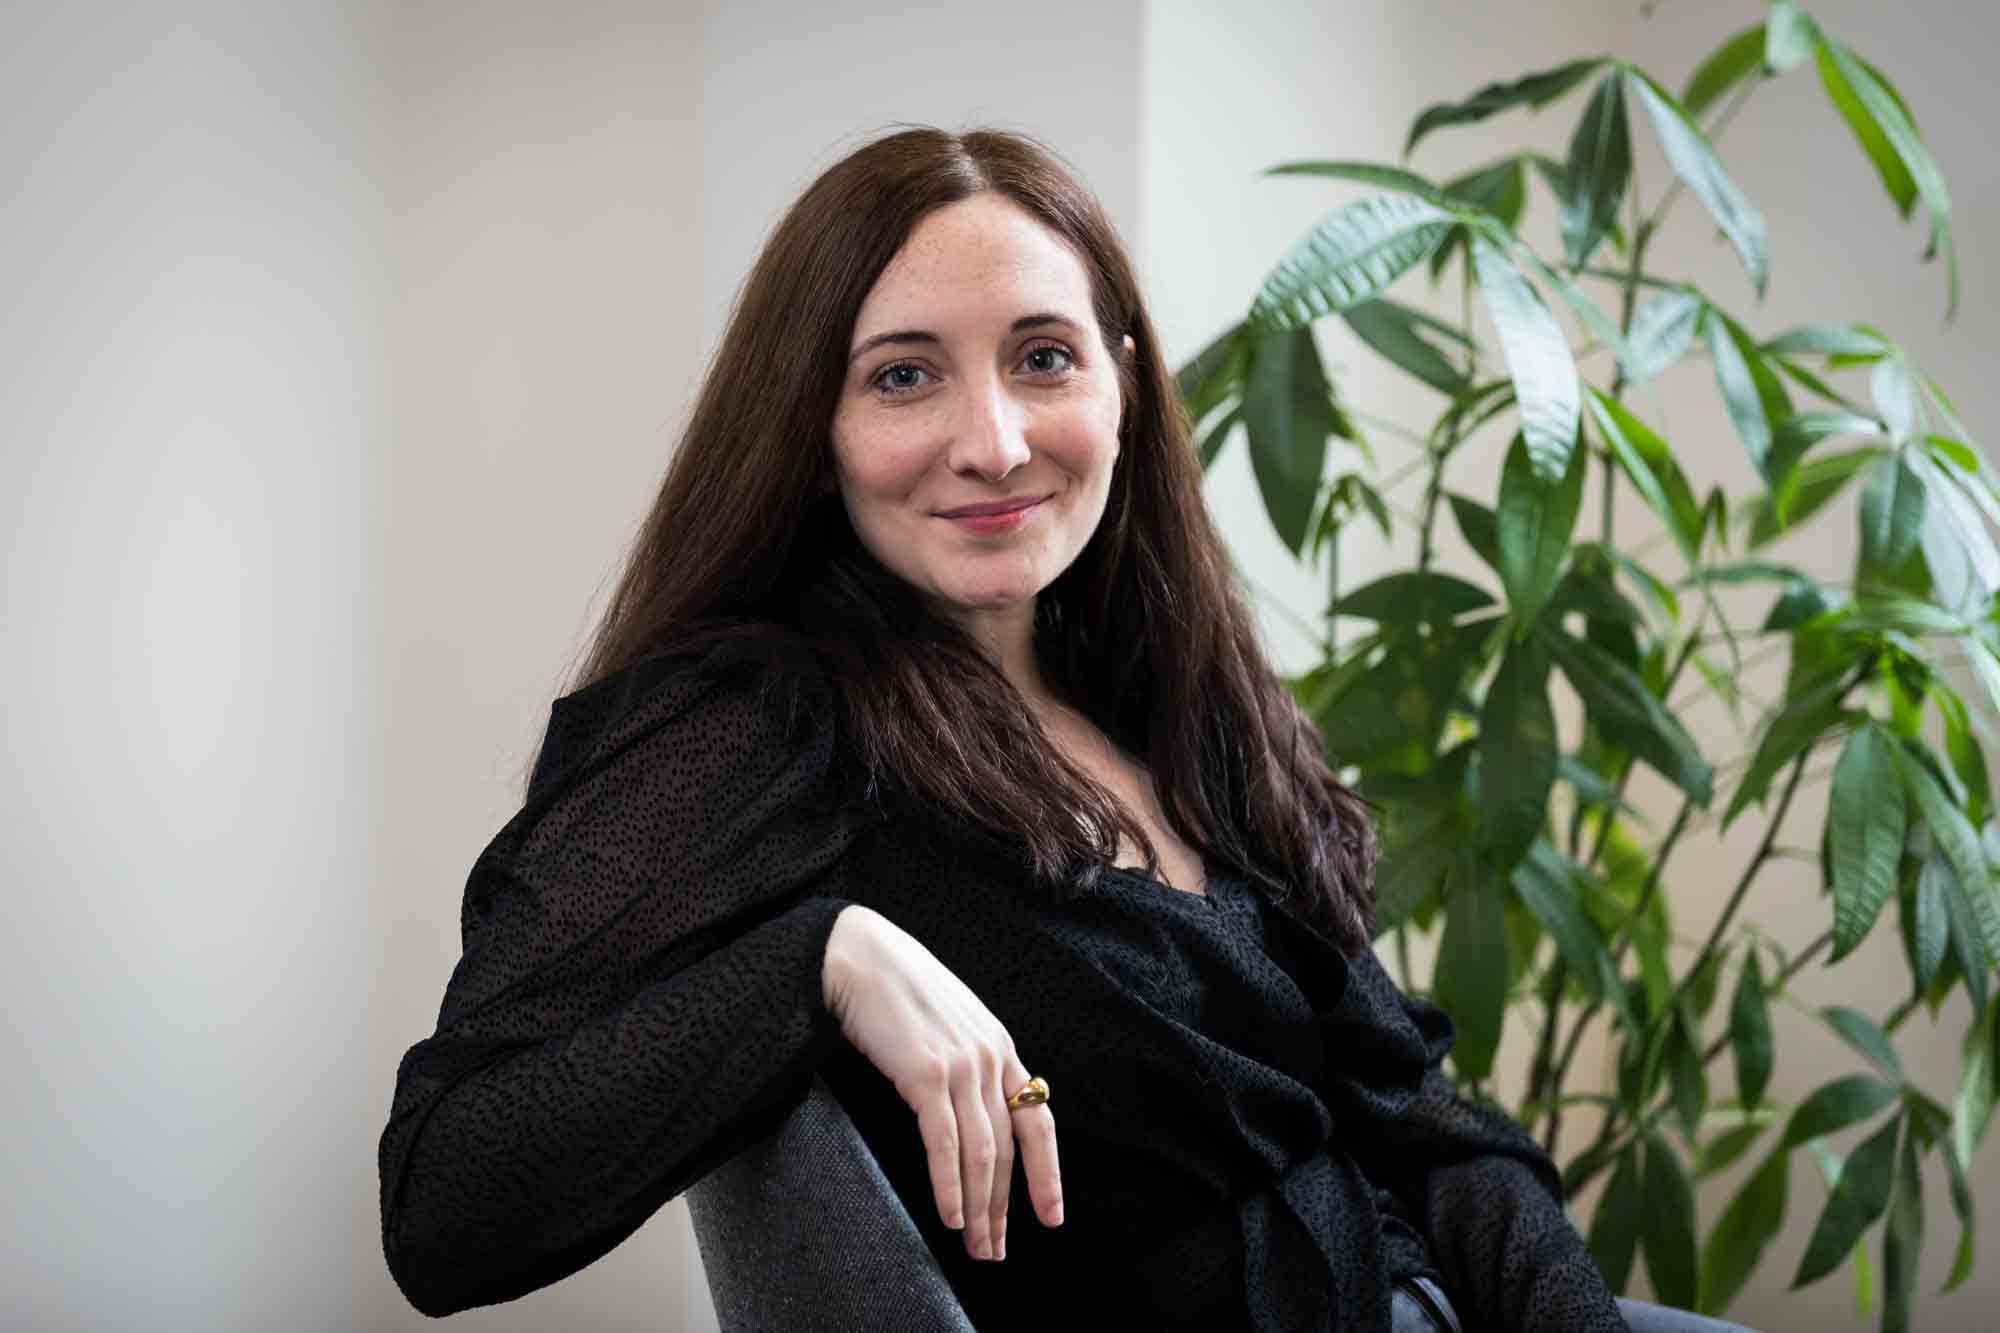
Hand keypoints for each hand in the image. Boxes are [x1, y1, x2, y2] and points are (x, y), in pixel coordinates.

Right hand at [822, 905, 1062, 1261]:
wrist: (859, 956)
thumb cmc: (898, 990)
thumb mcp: (950, 1024)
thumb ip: (968, 1061)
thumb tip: (972, 1110)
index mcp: (1001, 1047)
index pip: (1038, 1121)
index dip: (1047, 1173)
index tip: (1051, 1215)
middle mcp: (991, 1059)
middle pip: (1009, 1148)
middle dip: (1004, 1206)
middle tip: (997, 1250)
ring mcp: (961, 1067)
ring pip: (982, 1153)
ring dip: (980, 1206)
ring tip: (975, 1244)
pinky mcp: (925, 1074)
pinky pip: (944, 1142)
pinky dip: (949, 1184)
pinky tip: (949, 1215)